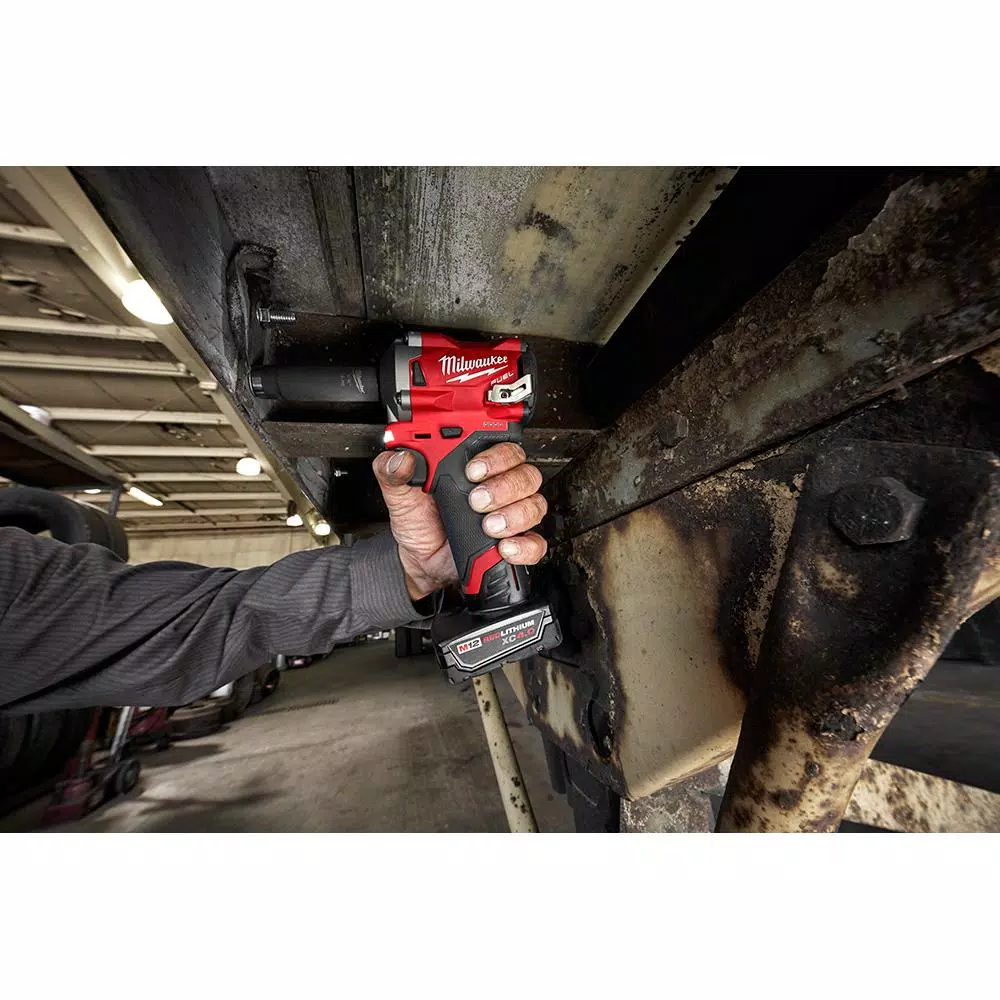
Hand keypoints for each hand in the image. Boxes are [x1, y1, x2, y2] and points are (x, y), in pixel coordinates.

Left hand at [372, 442, 548, 601]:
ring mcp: (510, 515)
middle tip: (477, 500)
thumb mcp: (400, 495)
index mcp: (477, 467)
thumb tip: (400, 458)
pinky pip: (536, 542)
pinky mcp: (515, 544)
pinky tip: (504, 547)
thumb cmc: (418, 523)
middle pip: (526, 475)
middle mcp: (499, 487)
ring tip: (488, 526)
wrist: (420, 563)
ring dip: (514, 515)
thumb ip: (393, 472)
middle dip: (504, 487)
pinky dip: (524, 545)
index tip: (473, 470)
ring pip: (534, 505)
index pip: (504, 448)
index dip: (496, 456)